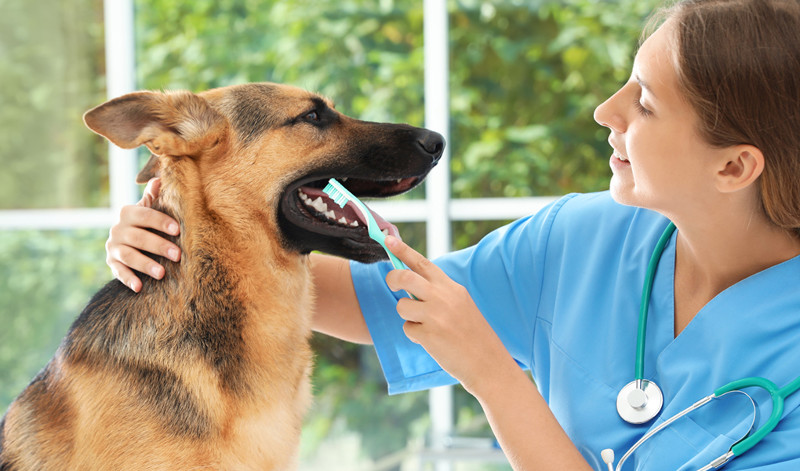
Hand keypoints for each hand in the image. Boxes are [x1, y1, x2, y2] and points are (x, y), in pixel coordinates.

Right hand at [106, 178, 180, 291]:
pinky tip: (139, 287)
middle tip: (178, 255)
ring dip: (145, 264)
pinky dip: (128, 279)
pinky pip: (118, 271)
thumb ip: (154, 196)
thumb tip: (160, 177)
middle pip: (139, 237)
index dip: (161, 221)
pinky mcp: (111, 262)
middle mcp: (118, 229)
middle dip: (159, 246)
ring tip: (162, 273)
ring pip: (129, 255)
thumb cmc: (146, 223)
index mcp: (128, 213)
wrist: (127, 240)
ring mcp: (113, 247)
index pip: (145, 215)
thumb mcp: (149, 208)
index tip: (177, 229)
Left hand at [384, 236, 513, 393]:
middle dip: (392, 279)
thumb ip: (439, 292)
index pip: (422, 263)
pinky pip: (408, 329)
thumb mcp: (461, 304)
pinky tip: (433, 341)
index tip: (388, 239)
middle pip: (404, 277)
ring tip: (426, 325)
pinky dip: (415, 335)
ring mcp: (435, 315)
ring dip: (407, 316)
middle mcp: (443, 297)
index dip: (403, 250)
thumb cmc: (473, 334)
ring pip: (402, 306)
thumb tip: (410, 283)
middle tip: (392, 284)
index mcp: (451, 287)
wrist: (488, 363)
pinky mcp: (429, 335)